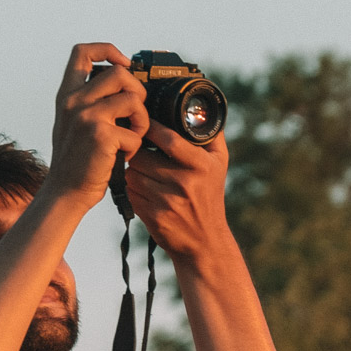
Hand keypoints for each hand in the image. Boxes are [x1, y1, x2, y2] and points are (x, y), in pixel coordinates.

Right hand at [46, 43, 148, 203]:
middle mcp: (74, 101)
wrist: (66, 192)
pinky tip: (123, 157)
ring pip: (133, 100)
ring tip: (131, 138)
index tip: (123, 64)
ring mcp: (87, 116)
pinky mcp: (101, 135)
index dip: (107, 50)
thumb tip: (125, 86)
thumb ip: (91, 102)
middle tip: (135, 114)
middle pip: (119, 73)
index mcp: (67, 94)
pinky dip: (135, 147)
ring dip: (141, 121)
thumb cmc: (77, 161)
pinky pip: (134, 133)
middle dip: (137, 91)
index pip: (82, 52)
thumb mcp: (74, 123)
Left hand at [123, 120, 230, 260]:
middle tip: (138, 150)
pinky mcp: (153, 216)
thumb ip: (212, 135)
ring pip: (132, 173)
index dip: (149, 127)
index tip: (142, 121)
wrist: (205, 242)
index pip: (167, 138)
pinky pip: (130, 192)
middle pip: (142, 156)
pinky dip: (132, 189)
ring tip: (142, 171)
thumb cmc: (210, 197)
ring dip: (132, 170)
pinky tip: (143, 189)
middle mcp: (184, 183)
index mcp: (201, 165)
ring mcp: (167, 201)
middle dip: (137, 152)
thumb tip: (201, 107)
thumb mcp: (220, 164)